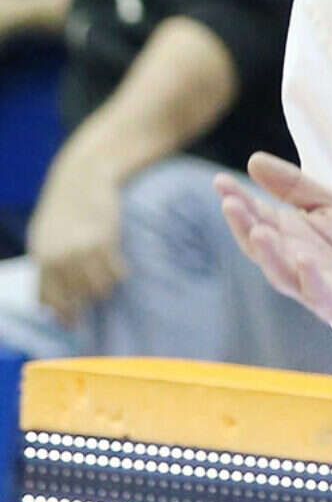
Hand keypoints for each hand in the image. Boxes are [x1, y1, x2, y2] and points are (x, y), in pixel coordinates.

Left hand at [27, 154, 126, 324]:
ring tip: (108, 276)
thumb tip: (47, 304)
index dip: (62, 314)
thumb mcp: (45, 236)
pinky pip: (117, 272)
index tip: (73, 325)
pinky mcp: (104, 241)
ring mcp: (81, 249)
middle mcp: (58, 257)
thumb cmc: (65, 207)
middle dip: (87, 300)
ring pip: (99, 287)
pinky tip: (120, 265)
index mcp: (40, 256)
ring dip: (106, 286)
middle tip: (97, 295)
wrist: (83, 176)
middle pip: (77, 297)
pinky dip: (120, 273)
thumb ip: (48, 265)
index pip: (48, 298)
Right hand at [214, 152, 331, 376]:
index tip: (220, 182)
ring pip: (281, 272)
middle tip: (230, 203)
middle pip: (261, 244)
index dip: (238, 200)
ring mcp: (312, 285)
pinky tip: (305, 259)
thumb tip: (253, 161)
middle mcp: (292, 260)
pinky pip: (319, 293)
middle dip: (244, 224)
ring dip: (268, 253)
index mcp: (290, 235)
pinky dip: (311, 278)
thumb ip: (296, 187)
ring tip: (258, 230)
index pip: (257, 216)